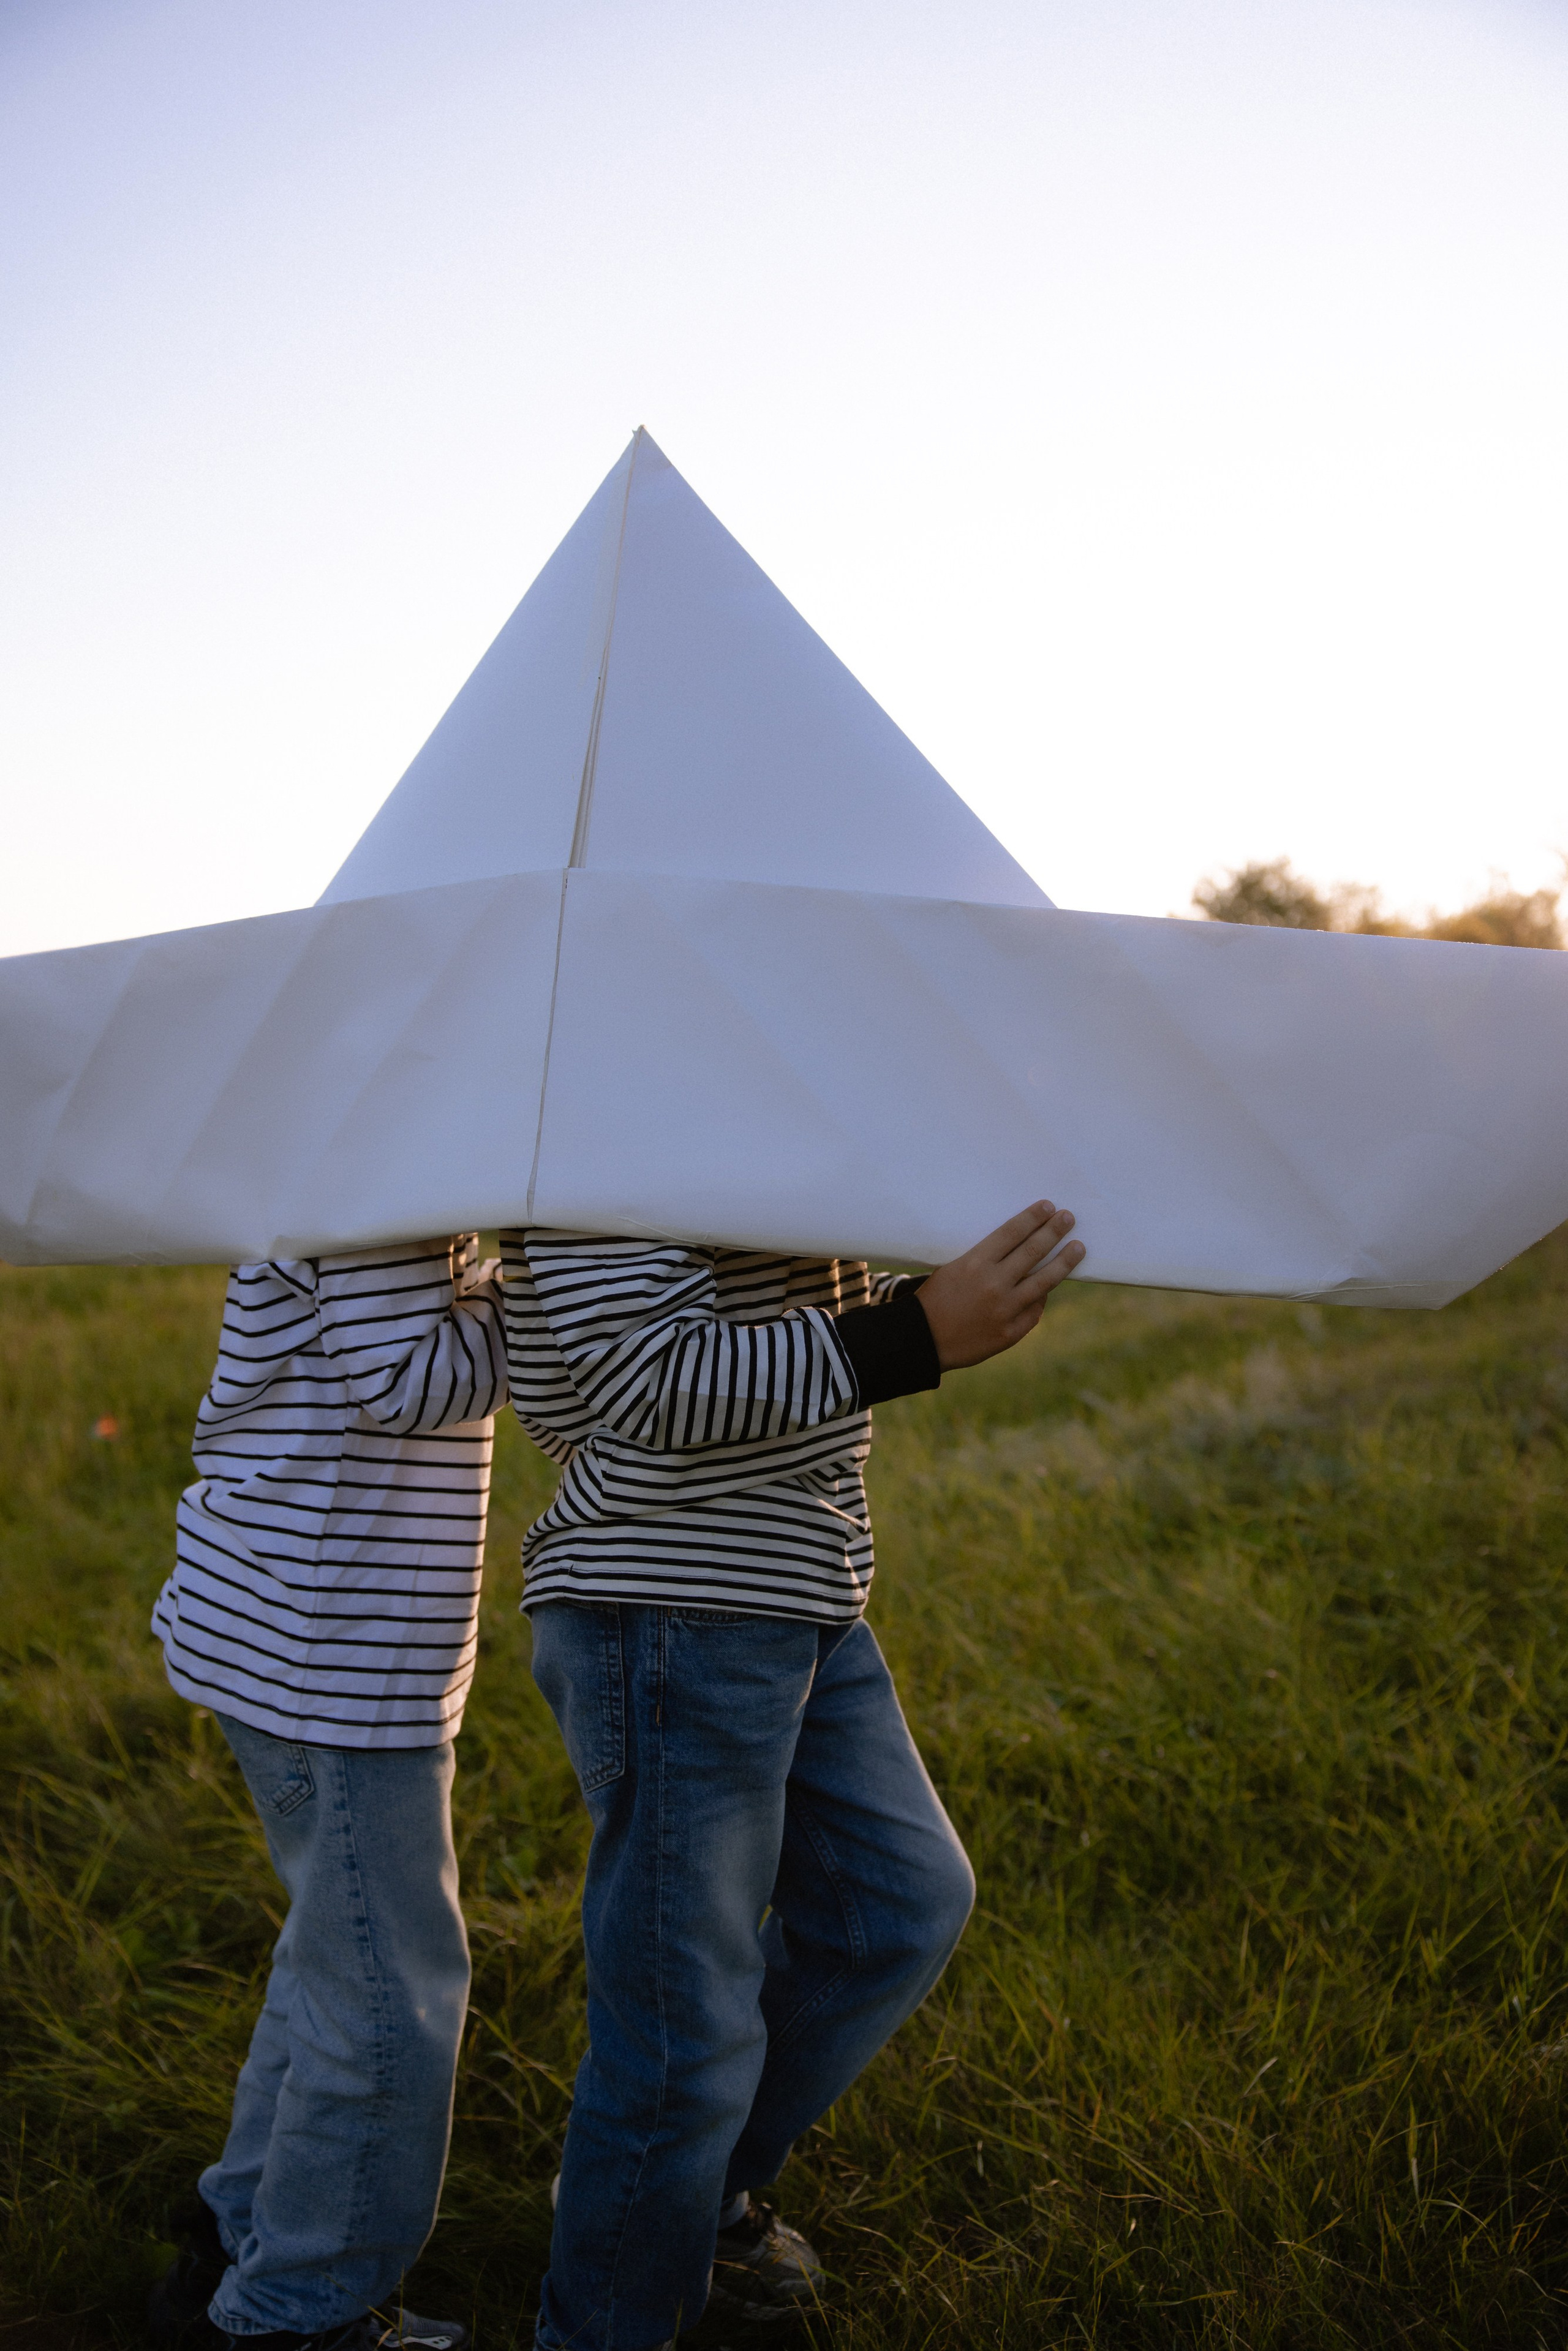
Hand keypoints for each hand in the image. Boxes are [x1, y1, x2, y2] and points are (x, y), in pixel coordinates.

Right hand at [916, 1201, 1082, 1371]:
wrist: (921, 1340)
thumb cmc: (934, 1299)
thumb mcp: (953, 1268)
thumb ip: (985, 1260)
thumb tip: (1020, 1248)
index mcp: (975, 1263)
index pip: (1012, 1232)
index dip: (1033, 1217)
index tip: (1049, 1206)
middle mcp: (994, 1284)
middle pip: (1033, 1252)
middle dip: (1054, 1231)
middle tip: (1069, 1217)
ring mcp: (1004, 1310)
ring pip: (1044, 1281)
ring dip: (1064, 1261)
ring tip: (1078, 1247)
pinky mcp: (1010, 1333)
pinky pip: (1034, 1311)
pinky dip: (1041, 1298)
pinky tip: (1049, 1288)